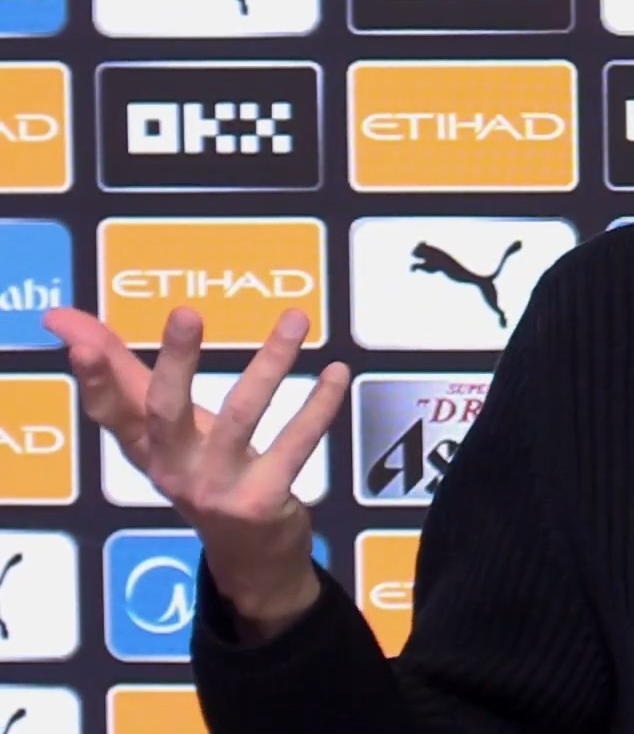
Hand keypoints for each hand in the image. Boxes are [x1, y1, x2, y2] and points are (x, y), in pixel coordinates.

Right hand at [42, 304, 350, 635]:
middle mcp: (174, 469)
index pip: (110, 411)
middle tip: (185, 312)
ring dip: (271, 363)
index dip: (94, 379)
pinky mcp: (262, 501)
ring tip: (296, 319)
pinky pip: (295, 444)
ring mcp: (217, 488)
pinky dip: (319, 405)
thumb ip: (123, 372)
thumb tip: (61, 318)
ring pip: (242, 415)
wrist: (250, 558)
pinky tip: (336, 372)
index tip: (80, 344)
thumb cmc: (205, 471)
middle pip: (164, 410)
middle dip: (175, 361)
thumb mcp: (165, 428)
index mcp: (146, 448)